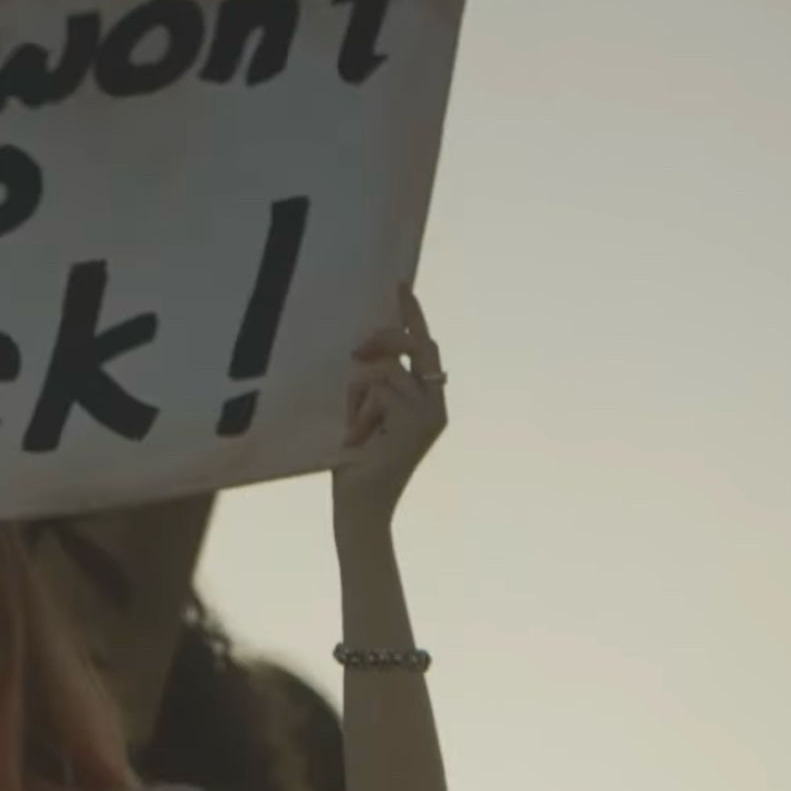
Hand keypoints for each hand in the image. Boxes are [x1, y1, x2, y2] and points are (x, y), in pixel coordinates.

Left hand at [334, 283, 447, 526]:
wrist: (361, 506)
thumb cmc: (355, 462)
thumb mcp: (363, 413)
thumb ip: (372, 382)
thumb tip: (364, 348)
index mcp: (427, 400)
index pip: (422, 345)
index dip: (411, 314)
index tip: (400, 284)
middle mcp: (436, 405)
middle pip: (415, 344)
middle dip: (385, 336)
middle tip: (354, 351)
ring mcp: (430, 414)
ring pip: (387, 369)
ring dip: (359, 394)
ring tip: (356, 428)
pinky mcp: (417, 423)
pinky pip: (380, 387)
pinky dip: (360, 409)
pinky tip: (359, 438)